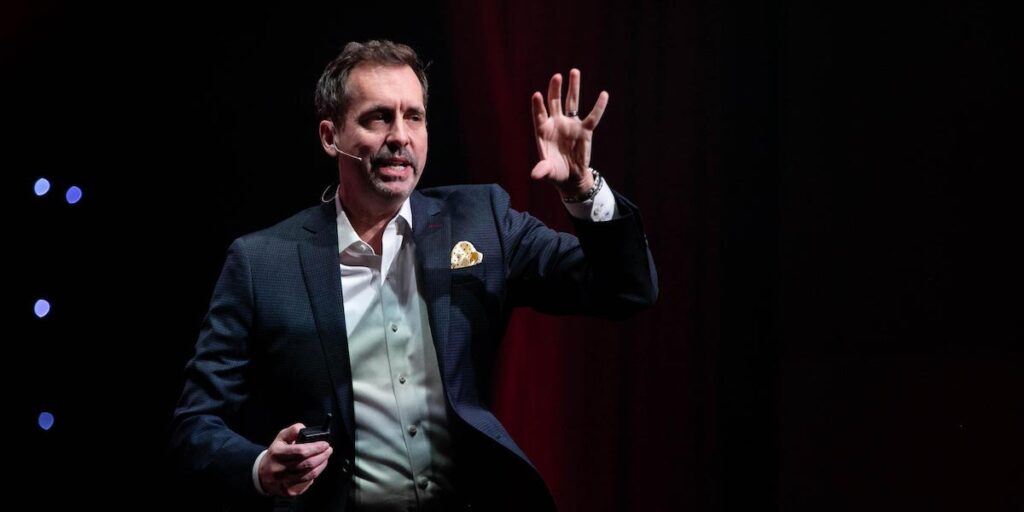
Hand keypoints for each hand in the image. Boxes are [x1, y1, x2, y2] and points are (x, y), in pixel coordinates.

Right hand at [258, 424, 332, 496]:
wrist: (262, 475)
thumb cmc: (275, 454)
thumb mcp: (280, 438)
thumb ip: (293, 431)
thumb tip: (305, 429)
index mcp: (277, 454)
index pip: (301, 451)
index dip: (316, 448)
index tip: (325, 444)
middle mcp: (279, 469)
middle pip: (308, 464)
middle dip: (322, 456)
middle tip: (328, 450)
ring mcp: (284, 482)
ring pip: (310, 474)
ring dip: (322, 465)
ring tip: (325, 457)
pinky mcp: (289, 491)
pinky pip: (307, 483)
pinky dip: (315, 474)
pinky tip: (318, 467)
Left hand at [530, 69, 608, 198]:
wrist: (570, 177)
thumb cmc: (555, 172)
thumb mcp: (548, 172)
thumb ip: (542, 170)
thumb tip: (535, 175)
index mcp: (543, 131)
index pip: (539, 115)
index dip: (538, 106)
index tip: (537, 94)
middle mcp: (556, 123)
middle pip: (554, 102)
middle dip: (555, 90)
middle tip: (556, 76)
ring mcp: (570, 124)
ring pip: (571, 102)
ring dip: (573, 88)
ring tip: (574, 71)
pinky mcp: (585, 130)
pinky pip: (593, 117)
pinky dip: (598, 107)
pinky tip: (604, 94)